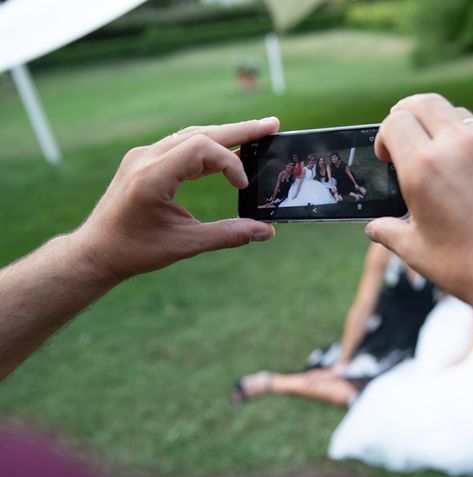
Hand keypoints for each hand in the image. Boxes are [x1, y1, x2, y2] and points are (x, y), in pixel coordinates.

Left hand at [72, 118, 279, 280]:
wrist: (95, 251)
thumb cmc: (135, 251)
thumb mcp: (184, 245)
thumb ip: (228, 235)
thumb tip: (266, 231)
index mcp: (151, 177)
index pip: (200, 147)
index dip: (230, 162)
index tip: (244, 186)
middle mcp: (145, 159)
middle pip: (200, 133)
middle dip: (239, 130)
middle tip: (272, 125)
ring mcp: (143, 156)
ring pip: (191, 135)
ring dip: (224, 136)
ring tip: (256, 134)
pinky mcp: (144, 161)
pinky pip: (180, 145)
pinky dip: (207, 149)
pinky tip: (226, 154)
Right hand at [366, 94, 472, 311]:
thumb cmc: (468, 267)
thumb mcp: (416, 251)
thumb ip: (389, 232)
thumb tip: (374, 227)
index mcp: (423, 169)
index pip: (395, 122)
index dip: (383, 136)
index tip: (386, 159)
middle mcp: (454, 148)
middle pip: (423, 103)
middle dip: (405, 114)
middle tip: (400, 138)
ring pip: (452, 111)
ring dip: (434, 121)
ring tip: (430, 150)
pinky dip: (460, 134)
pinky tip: (459, 164)